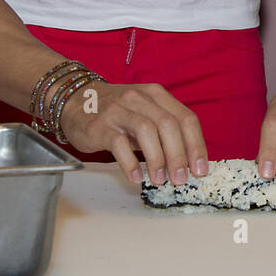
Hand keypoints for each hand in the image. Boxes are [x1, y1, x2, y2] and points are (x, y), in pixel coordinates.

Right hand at [57, 82, 207, 187]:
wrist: (75, 100)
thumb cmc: (116, 111)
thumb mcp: (144, 112)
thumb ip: (163, 130)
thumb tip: (187, 162)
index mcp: (156, 95)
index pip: (186, 118)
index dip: (196, 145)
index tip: (200, 169)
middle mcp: (140, 99)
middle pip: (169, 125)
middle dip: (179, 155)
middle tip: (181, 178)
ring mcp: (119, 111)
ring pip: (147, 131)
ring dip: (157, 159)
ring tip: (160, 180)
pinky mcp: (100, 125)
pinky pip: (118, 144)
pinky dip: (130, 163)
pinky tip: (136, 177)